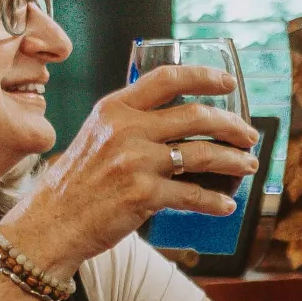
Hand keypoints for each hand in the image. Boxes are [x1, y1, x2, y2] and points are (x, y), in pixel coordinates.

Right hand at [1, 64, 260, 277]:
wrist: (52, 223)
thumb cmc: (78, 183)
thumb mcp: (96, 136)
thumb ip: (131, 122)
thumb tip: (179, 120)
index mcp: (115, 108)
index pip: (167, 79)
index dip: (204, 77)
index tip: (229, 83)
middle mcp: (125, 129)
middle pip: (195, 116)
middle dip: (232, 126)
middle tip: (250, 135)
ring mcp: (135, 162)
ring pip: (201, 155)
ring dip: (233, 161)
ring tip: (249, 165)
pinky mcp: (143, 195)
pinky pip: (192, 195)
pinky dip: (214, 202)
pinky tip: (226, 205)